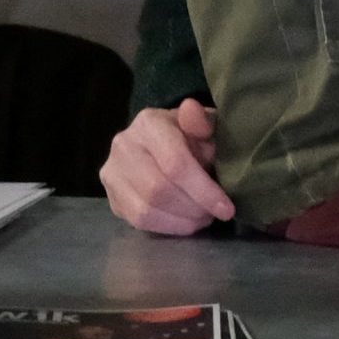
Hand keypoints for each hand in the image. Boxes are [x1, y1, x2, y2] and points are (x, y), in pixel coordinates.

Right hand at [99, 99, 235, 234]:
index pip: (175, 163)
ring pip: (146, 210)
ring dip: (181, 222)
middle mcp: (123, 146)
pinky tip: (185, 223)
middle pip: (159, 189)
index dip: (203, 190)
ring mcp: (112, 173)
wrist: (162, 144)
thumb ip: (202, 122)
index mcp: (148, 123)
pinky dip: (167, 227)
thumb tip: (192, 111)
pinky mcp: (111, 197)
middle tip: (214, 214)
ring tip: (202, 219)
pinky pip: (138, 222)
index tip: (227, 208)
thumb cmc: (192, 135)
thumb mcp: (205, 125)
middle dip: (193, 208)